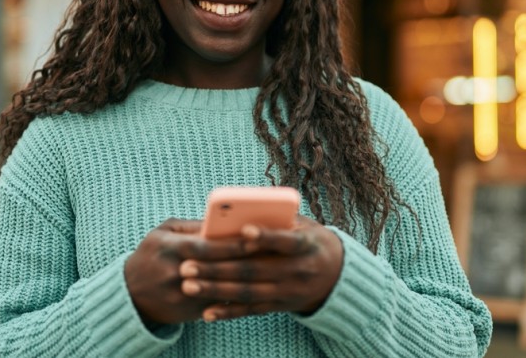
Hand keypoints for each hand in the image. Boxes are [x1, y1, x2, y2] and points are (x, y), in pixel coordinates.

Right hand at [124, 218, 257, 325]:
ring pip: (221, 289)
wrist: (129, 294)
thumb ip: (191, 226)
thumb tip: (221, 221)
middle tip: (270, 252)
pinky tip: (255, 288)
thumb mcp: (163, 233)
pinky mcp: (189, 313)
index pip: (205, 246)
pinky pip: (218, 305)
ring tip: (268, 270)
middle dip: (245, 259)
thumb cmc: (152, 255)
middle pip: (217, 267)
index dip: (230, 242)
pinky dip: (236, 296)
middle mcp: (175, 274)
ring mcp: (183, 297)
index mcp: (170, 249)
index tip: (254, 236)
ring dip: (245, 280)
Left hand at [177, 215, 342, 321]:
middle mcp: (297, 271)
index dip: (267, 236)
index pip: (286, 241)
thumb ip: (279, 220)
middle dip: (218, 267)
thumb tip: (241, 212)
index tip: (244, 230)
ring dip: (215, 289)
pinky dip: (228, 312)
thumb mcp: (305, 226)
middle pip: (254, 269)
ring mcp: (287, 292)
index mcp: (306, 246)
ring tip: (188, 285)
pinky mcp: (280, 306)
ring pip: (247, 292)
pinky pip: (251, 310)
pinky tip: (206, 312)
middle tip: (188, 263)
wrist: (337, 276)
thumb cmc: (310, 240)